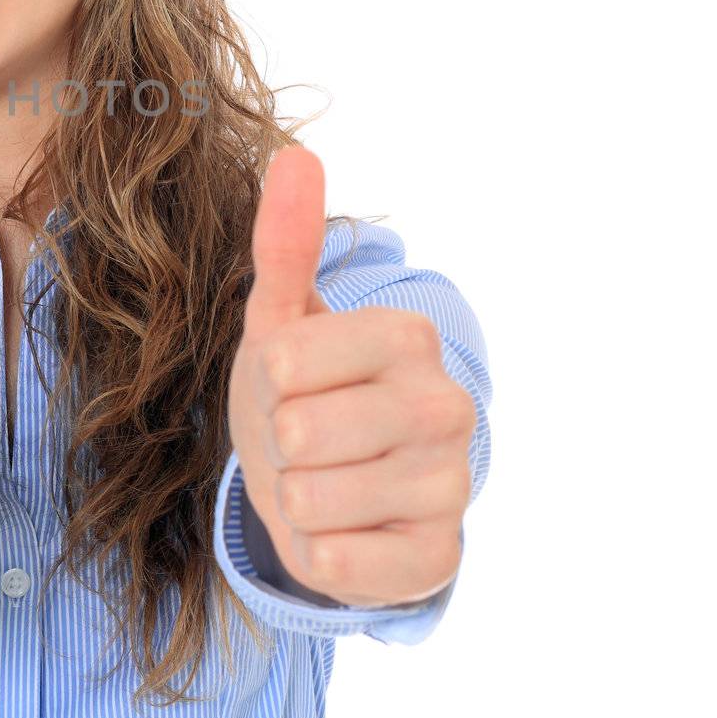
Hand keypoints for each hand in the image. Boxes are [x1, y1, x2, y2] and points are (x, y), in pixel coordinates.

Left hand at [225, 144, 475, 607]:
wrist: (334, 483)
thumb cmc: (302, 392)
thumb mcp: (282, 317)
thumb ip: (286, 240)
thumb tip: (294, 154)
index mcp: (406, 336)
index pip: (283, 365)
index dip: (266, 383)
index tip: (293, 385)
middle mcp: (446, 406)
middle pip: (297, 434)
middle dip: (278, 443)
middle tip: (305, 439)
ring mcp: (451, 486)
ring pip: (311, 501)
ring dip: (294, 498)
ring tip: (323, 481)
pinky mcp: (438, 559)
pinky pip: (335, 563)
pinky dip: (316, 553)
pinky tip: (344, 531)